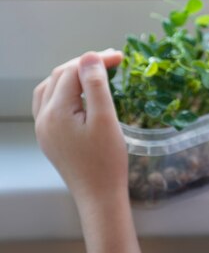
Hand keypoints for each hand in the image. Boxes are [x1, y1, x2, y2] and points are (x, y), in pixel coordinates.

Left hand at [33, 49, 127, 205]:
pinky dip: (64, 91)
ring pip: (50, 89)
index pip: (72, 72)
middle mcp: (43, 118)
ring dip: (71, 76)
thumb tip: (89, 57)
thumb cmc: (107, 159)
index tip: (120, 56)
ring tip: (95, 72)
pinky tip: (79, 94)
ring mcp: (44, 129)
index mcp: (56, 112)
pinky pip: (50, 104)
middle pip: (59, 77)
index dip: (95, 60)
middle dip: (84, 64)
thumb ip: (95, 85)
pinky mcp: (49, 138)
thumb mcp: (105, 118)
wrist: (99, 195)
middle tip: (113, 61)